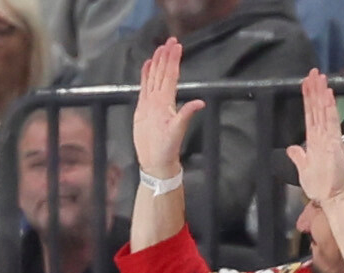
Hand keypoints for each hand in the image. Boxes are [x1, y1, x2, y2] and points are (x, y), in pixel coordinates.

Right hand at [132, 39, 202, 177]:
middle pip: (163, 73)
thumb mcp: (178, 130)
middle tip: (170, 40)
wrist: (156, 159)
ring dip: (156, 63)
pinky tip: (146, 66)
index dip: (173, 61)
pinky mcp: (142, 109)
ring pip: (154, 78)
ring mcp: (151, 103)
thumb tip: (200, 102)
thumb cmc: (167, 147)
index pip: (171, 76)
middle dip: (166, 57)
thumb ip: (186, 115)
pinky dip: (145, 76)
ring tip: (158, 49)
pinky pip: (144, 88)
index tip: (176, 46)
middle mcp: (160, 99)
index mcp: (167, 101)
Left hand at [286, 69, 343, 207]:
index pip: (310, 114)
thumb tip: (292, 148)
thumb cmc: (320, 184)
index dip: (308, 99)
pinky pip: (331, 122)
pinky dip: (329, 108)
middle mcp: (323, 135)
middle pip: (317, 108)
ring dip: (321, 94)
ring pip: (324, 111)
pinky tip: (328, 95)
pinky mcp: (334, 143)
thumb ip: (299, 156)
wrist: (331, 196)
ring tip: (320, 78)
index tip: (306, 83)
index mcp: (315, 139)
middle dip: (315, 90)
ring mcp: (329, 137)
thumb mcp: (303, 169)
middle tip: (314, 72)